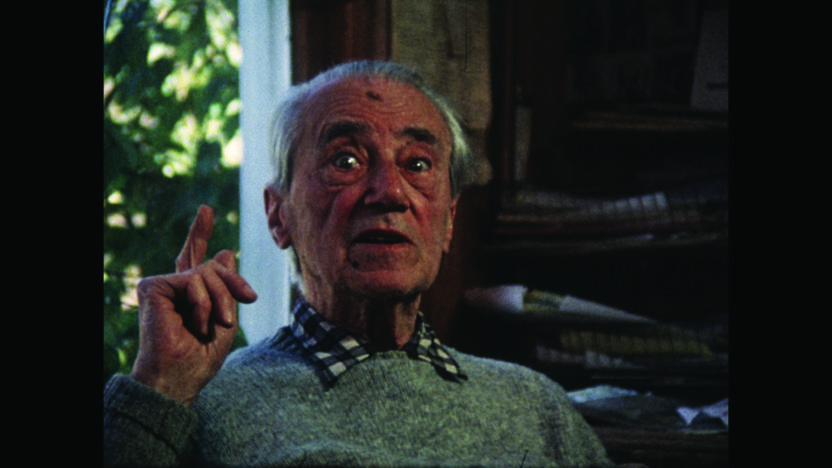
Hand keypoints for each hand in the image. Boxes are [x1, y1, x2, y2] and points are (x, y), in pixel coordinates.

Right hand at [130, 205, 256, 406]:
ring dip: (221, 300)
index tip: (206, 209)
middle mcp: (174, 287)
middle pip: (210, 263)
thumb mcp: (226, 318)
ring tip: (215, 324)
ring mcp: (162, 285)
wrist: (180, 377)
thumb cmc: (202, 356)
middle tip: (242, 306)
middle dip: (233, 286)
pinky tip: (196, 322)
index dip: (200, 233)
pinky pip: (193, 279)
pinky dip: (203, 302)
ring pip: (208, 272)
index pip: (196, 259)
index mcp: (190, 295)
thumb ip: (226, 286)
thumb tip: (225, 251)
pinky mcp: (152, 286)